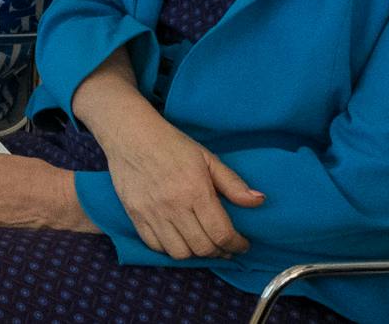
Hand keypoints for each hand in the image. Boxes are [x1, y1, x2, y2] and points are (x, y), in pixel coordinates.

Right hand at [96, 112, 263, 258]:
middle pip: (203, 247)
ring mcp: (152, 213)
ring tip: (202, 244)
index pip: (221, 234)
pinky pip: (155, 246)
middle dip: (219, 252)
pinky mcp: (135, 215)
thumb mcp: (207, 158)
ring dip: (195, 253)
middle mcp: (173, 206)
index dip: (236, 245)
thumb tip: (258, 201)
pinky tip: (179, 238)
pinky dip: (170, 249)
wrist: (130, 135)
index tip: (242, 245)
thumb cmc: (171, 144)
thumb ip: (233, 183)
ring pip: (179, 253)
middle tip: (225, 246)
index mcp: (195, 191)